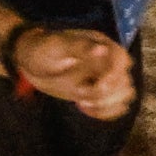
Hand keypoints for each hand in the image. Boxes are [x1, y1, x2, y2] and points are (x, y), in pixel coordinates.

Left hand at [12, 26, 136, 119]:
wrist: (31, 62)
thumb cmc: (41, 49)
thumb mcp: (56, 46)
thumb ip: (80, 47)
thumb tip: (102, 49)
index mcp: (101, 44)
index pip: (122, 60)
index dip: (114, 75)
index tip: (97, 84)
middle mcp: (107, 60)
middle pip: (125, 81)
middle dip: (106, 94)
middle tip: (80, 95)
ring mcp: (104, 77)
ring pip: (125, 95)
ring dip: (106, 104)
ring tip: (82, 101)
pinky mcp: (99, 92)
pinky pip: (116, 106)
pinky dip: (105, 112)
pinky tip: (84, 108)